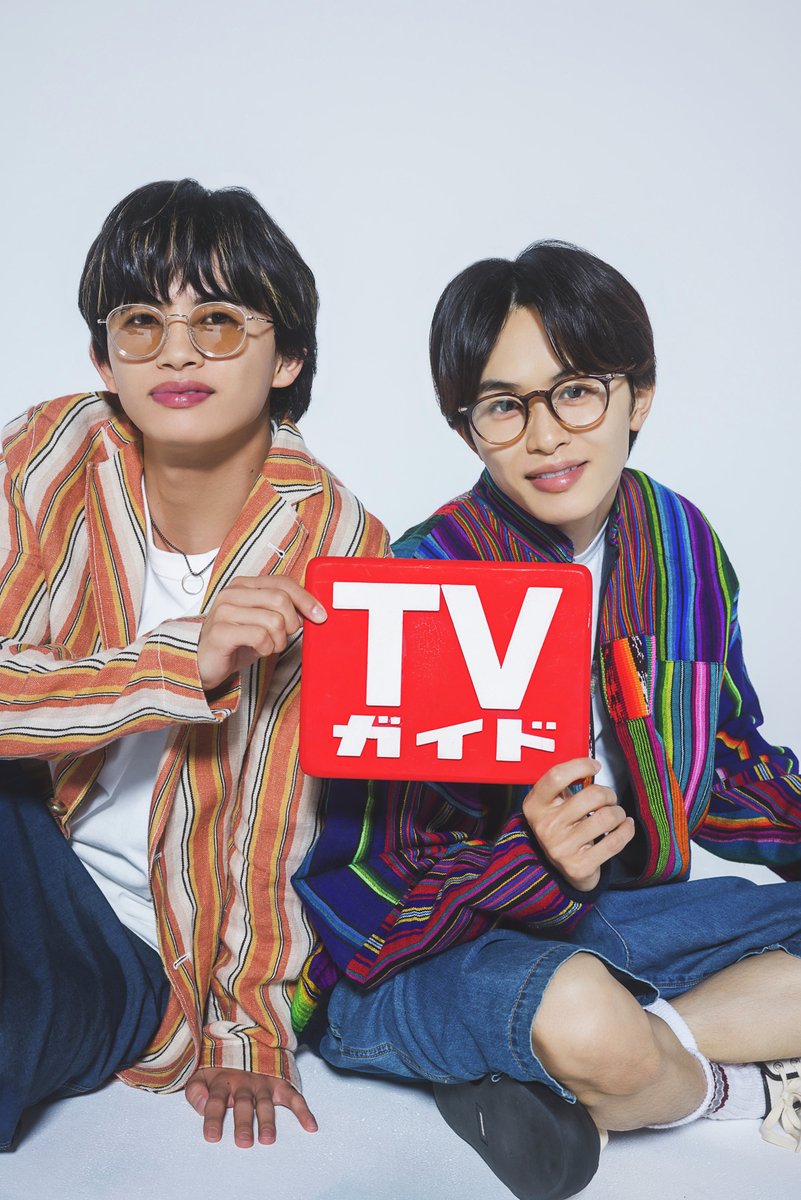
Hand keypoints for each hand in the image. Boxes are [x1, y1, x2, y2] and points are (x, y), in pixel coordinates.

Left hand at [185, 1066, 317, 1146]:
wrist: (244, 1039)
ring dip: (267, 1120)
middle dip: (244, 1123)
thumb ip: (195, 1091)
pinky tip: (310, 1126)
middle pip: (243, 1104)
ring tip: (267, 1139)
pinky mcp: (279, 1083)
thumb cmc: (220, 1067)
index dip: (213, 1118)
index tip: (212, 1137)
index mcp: (222, 1081)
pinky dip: (303, 1111)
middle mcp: (243, 1082)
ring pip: (265, 1103)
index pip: (215, 1100)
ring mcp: (263, 1082)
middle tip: (244, 1142)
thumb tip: (202, 1107)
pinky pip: (293, 1097)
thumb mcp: (201, 1074)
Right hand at [197, 576, 325, 691]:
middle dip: (292, 623)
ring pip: (273, 620)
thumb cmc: (238, 642)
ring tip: (269, 646)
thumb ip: (283, 610)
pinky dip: (267, 648)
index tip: (319, 615)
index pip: (283, 582)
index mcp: (245, 584)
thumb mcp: (264, 621)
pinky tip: (258, 650)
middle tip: (285, 636)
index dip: (306, 598)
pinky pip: (259, 636)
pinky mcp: (220, 632)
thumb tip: (312, 610)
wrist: (206, 664)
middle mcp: (232, 593)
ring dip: (279, 640)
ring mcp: (223, 611)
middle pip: (281, 599)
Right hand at [522, 757, 634, 891]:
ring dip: (619, 813)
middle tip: (609, 799)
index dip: (581, 765)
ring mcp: (561, 848)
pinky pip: (615, 842)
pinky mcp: (579, 866)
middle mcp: (545, 827)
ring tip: (616, 815)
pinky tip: (626, 826)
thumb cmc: (562, 826)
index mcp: (534, 805)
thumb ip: (564, 784)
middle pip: (591, 795)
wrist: (559, 870)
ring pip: (607, 818)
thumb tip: (592, 763)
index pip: (557, 776)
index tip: (596, 766)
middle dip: (609, 794)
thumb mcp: (552, 804)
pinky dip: (627, 830)